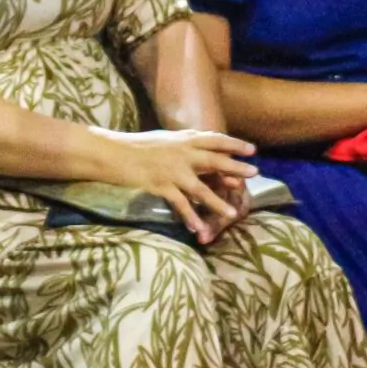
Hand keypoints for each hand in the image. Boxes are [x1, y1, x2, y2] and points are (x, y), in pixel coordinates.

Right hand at [91, 128, 257, 243]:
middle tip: (254, 173)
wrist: (113, 154)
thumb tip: (197, 147)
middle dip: (235, 167)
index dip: (234, 144)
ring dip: (217, 202)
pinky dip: (190, 217)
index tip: (252, 149)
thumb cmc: (136, 146)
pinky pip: (180, 204)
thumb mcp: (163, 140)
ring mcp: (172, 171)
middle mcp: (181, 153)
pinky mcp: (161, 186)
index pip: (214, 139)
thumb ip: (181, 145)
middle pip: (214, 161)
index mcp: (182, 139)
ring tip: (232, 213)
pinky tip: (198, 228)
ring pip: (201, 188)